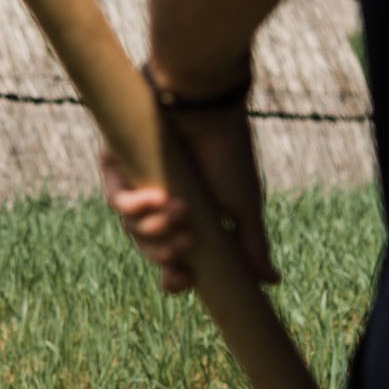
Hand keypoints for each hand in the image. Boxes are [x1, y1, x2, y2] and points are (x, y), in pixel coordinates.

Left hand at [101, 108, 277, 294]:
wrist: (211, 106)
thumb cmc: (229, 152)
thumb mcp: (244, 206)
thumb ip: (252, 247)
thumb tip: (271, 282)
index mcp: (188, 219)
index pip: (173, 259)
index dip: (174, 276)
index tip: (185, 281)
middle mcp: (161, 206)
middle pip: (150, 248)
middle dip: (165, 254)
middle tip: (186, 245)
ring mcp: (137, 187)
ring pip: (132, 228)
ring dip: (157, 226)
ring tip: (183, 209)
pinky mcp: (117, 167)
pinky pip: (117, 200)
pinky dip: (136, 205)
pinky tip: (159, 197)